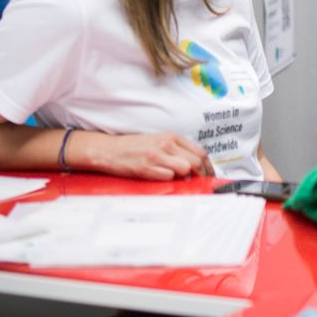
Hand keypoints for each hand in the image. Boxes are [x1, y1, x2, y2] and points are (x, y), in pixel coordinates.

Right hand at [82, 132, 210, 180]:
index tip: (206, 174)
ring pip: (185, 169)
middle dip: (198, 173)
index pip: (199, 152)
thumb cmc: (134, 147)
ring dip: (182, 176)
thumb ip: (176, 149)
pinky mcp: (148, 167)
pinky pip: (168, 177)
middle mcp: (166, 144)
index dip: (206, 166)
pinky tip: (158, 176)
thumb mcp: (159, 140)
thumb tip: (195, 163)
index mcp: (171, 136)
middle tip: (193, 179)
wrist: (110, 150)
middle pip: (196, 161)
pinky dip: (167, 180)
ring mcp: (157, 156)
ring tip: (172, 175)